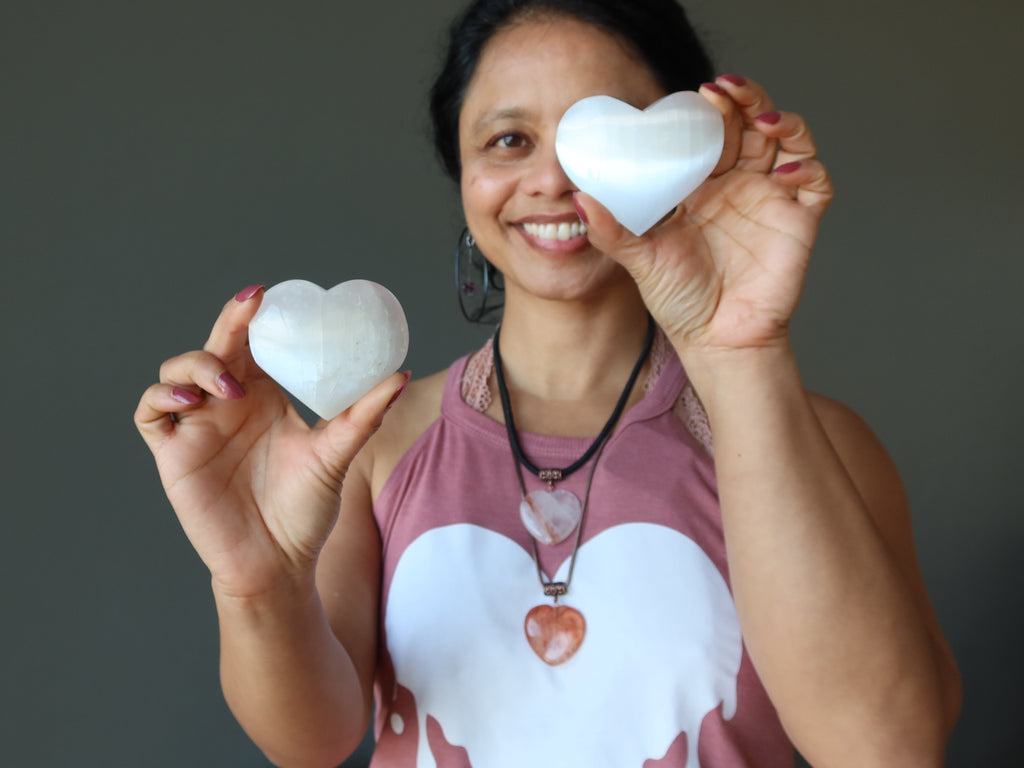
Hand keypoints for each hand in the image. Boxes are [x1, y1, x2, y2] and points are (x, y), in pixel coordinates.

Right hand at [135, 286, 409, 598]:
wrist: (278, 562)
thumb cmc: (306, 509)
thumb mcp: (337, 454)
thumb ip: (364, 415)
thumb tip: (400, 375)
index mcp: (263, 396)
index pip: (251, 344)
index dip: (251, 315)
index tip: (266, 294)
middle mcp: (227, 405)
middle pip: (214, 347)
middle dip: (227, 323)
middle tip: (248, 309)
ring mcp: (197, 427)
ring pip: (175, 372)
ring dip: (197, 365)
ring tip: (230, 387)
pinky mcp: (173, 454)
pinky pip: (149, 413)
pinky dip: (160, 397)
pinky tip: (188, 402)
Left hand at [576, 75, 833, 356]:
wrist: (716, 341)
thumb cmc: (679, 300)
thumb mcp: (638, 260)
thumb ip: (611, 230)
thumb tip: (578, 198)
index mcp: (701, 184)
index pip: (710, 131)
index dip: (709, 109)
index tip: (696, 94)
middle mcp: (739, 184)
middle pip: (751, 124)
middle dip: (744, 100)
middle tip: (725, 92)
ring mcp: (771, 199)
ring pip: (789, 142)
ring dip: (783, 122)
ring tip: (763, 120)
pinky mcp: (799, 221)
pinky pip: (815, 184)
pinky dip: (808, 169)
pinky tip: (785, 173)